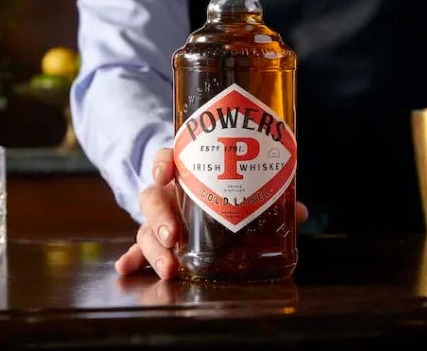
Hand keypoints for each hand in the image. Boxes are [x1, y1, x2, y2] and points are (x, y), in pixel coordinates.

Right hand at [115, 148, 307, 278]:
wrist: (195, 188)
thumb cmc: (220, 185)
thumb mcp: (241, 186)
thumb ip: (268, 199)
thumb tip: (301, 212)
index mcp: (185, 170)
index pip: (168, 156)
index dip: (164, 162)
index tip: (166, 171)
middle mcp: (167, 190)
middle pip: (153, 197)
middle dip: (159, 217)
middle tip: (172, 236)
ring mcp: (158, 214)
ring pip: (145, 226)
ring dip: (152, 245)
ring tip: (168, 265)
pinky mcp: (154, 237)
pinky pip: (138, 246)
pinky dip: (132, 257)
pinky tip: (125, 269)